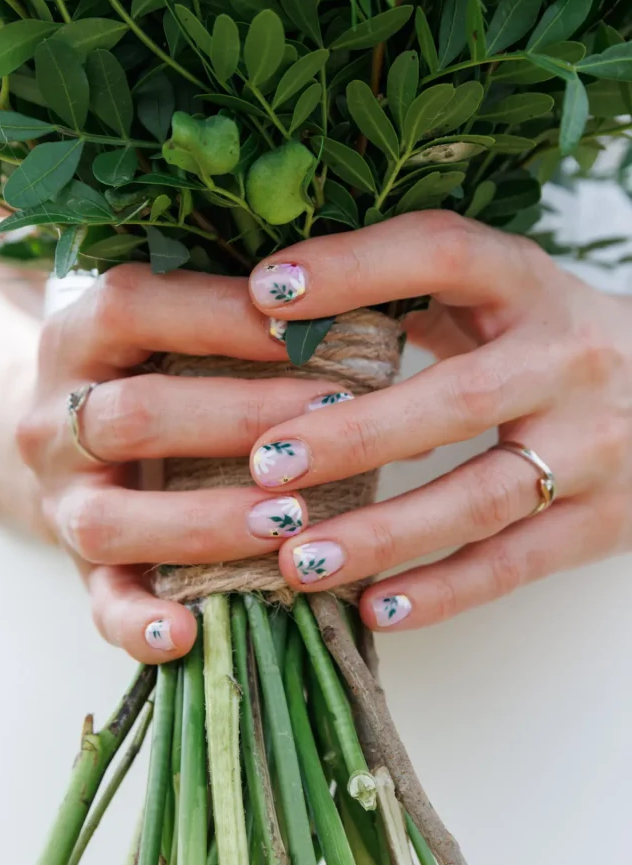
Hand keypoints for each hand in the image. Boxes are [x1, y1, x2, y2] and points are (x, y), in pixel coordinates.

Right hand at [16, 263, 335, 662]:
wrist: (74, 439)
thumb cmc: (157, 370)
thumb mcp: (176, 328)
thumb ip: (241, 321)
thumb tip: (373, 322)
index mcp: (80, 336)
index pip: (134, 306)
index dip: (219, 315)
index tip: (307, 329)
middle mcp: (56, 417)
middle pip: (134, 415)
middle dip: (237, 419)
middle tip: (330, 420)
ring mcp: (60, 497)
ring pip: (110, 520)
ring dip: (203, 523)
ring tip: (288, 523)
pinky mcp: (76, 564)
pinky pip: (98, 602)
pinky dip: (139, 623)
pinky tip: (188, 633)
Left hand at [246, 211, 631, 630]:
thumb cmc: (554, 341)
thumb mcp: (503, 296)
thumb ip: (417, 295)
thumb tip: (281, 308)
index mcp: (531, 286)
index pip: (442, 254)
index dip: (355, 267)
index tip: (266, 290)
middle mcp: (568, 359)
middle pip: (458, 399)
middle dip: (356, 436)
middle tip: (266, 465)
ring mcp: (596, 444)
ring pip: (483, 496)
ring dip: (386, 533)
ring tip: (299, 560)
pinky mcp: (606, 520)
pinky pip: (518, 563)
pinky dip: (445, 591)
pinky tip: (376, 610)